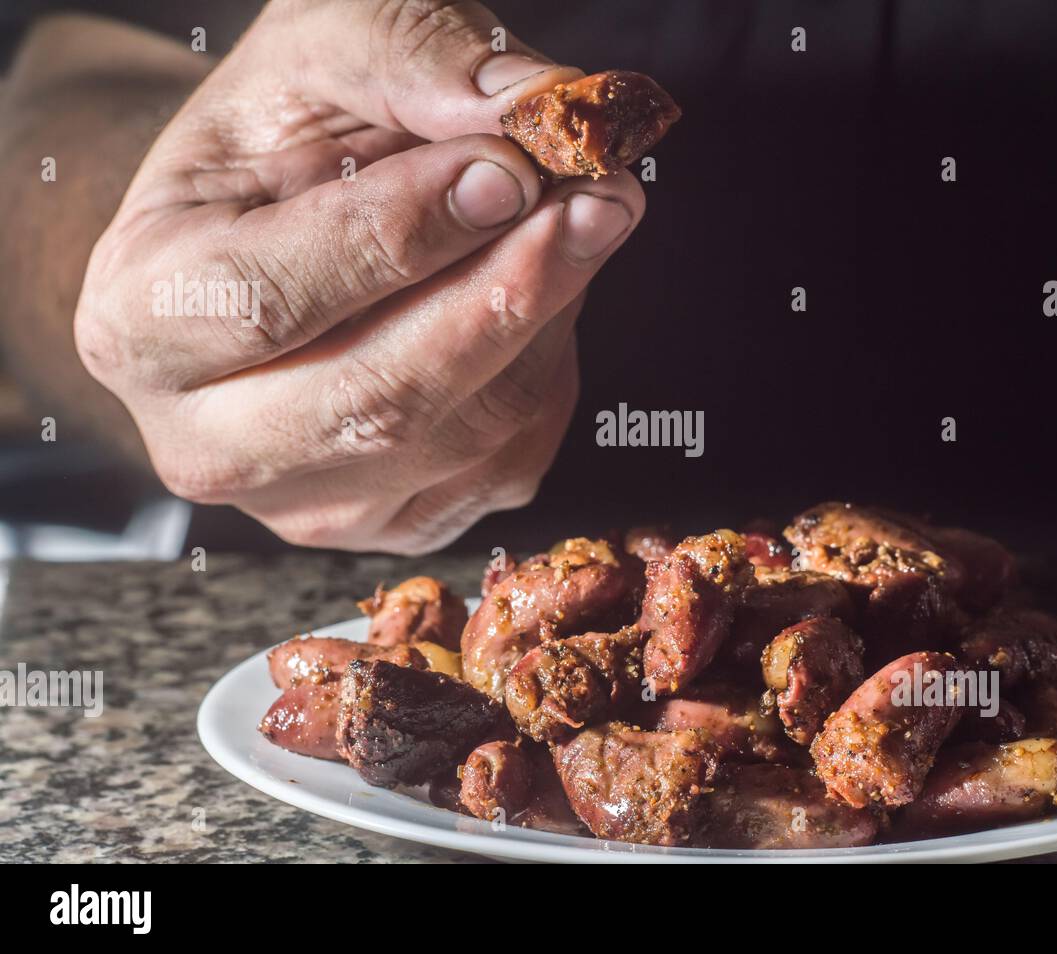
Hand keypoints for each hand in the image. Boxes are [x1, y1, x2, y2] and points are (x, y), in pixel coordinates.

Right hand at [74, 0, 644, 552]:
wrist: (271, 229)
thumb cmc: (280, 140)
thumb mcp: (316, 52)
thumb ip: (408, 63)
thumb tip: (531, 111)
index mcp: (142, 318)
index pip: (270, 300)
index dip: (403, 235)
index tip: (509, 169)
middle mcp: (210, 440)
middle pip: (380, 400)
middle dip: (510, 294)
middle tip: (601, 200)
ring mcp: (310, 502)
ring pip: (467, 433)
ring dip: (549, 318)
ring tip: (580, 218)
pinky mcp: (401, 521)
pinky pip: (511, 458)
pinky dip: (550, 366)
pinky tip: (539, 294)